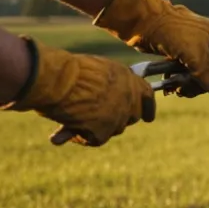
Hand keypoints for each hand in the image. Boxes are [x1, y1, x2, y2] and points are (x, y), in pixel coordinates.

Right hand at [0, 38, 154, 146]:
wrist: (59, 79)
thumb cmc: (70, 69)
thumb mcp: (96, 68)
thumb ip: (106, 81)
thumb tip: (105, 94)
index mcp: (129, 78)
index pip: (147, 95)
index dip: (147, 107)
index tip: (148, 118)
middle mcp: (129, 99)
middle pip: (131, 116)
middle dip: (121, 118)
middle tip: (104, 117)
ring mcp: (118, 117)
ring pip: (114, 128)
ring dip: (98, 126)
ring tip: (73, 120)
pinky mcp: (103, 131)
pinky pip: (94, 139)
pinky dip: (80, 137)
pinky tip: (61, 135)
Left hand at [94, 0, 208, 97]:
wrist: (141, 20)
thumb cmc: (172, 31)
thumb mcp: (195, 53)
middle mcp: (207, 43)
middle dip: (204, 85)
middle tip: (191, 90)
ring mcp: (192, 49)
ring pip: (199, 75)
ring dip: (190, 86)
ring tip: (178, 89)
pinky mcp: (177, 54)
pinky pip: (184, 73)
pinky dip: (179, 81)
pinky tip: (171, 85)